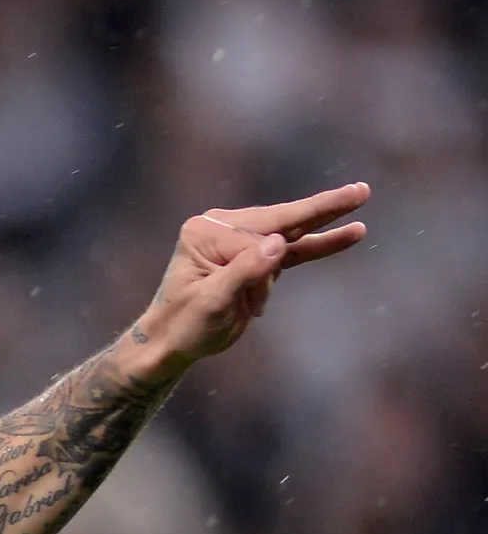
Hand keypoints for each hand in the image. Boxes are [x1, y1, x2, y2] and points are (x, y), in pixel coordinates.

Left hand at [113, 183, 368, 383]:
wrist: (172, 343)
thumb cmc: (184, 323)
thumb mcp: (212, 301)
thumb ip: (244, 271)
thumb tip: (278, 243)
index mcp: (205, 232)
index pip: (255, 241)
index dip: (261, 274)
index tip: (246, 304)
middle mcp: (222, 228)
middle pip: (280, 219)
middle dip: (321, 208)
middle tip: (360, 191)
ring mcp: (241, 241)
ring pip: (291, 232)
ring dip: (326, 223)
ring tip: (361, 199)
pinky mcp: (256, 257)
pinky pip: (294, 249)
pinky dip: (320, 243)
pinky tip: (352, 232)